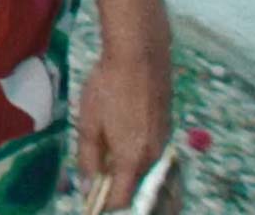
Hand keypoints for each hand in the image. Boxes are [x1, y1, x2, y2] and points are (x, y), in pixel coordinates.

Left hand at [73, 47, 172, 210]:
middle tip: (92, 163)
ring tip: (104, 137)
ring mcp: (163, 140)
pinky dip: (134, 147)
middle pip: (133, 182)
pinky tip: (121, 123)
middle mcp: (153, 155)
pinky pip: (149, 148)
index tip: (90, 199)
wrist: (140, 54)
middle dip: (113, 181)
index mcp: (132, 158)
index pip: (121, 198)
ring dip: (123, 163)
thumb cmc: (108, 87)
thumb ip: (87, 158)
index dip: (104, 203)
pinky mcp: (167, 126)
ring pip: (142, 164)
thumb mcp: (88, 124)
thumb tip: (86, 185)